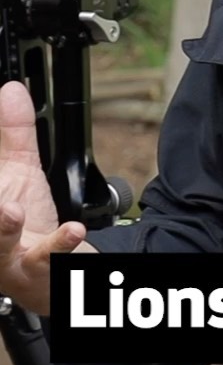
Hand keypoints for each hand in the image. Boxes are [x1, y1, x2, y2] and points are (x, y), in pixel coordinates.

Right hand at [0, 81, 86, 313]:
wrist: (56, 273)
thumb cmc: (26, 225)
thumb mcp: (19, 171)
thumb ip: (12, 132)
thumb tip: (11, 89)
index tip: (1, 179)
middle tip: (1, 202)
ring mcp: (7, 260)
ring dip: (2, 230)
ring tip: (10, 211)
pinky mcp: (39, 274)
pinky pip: (46, 262)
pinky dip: (60, 246)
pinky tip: (73, 231)